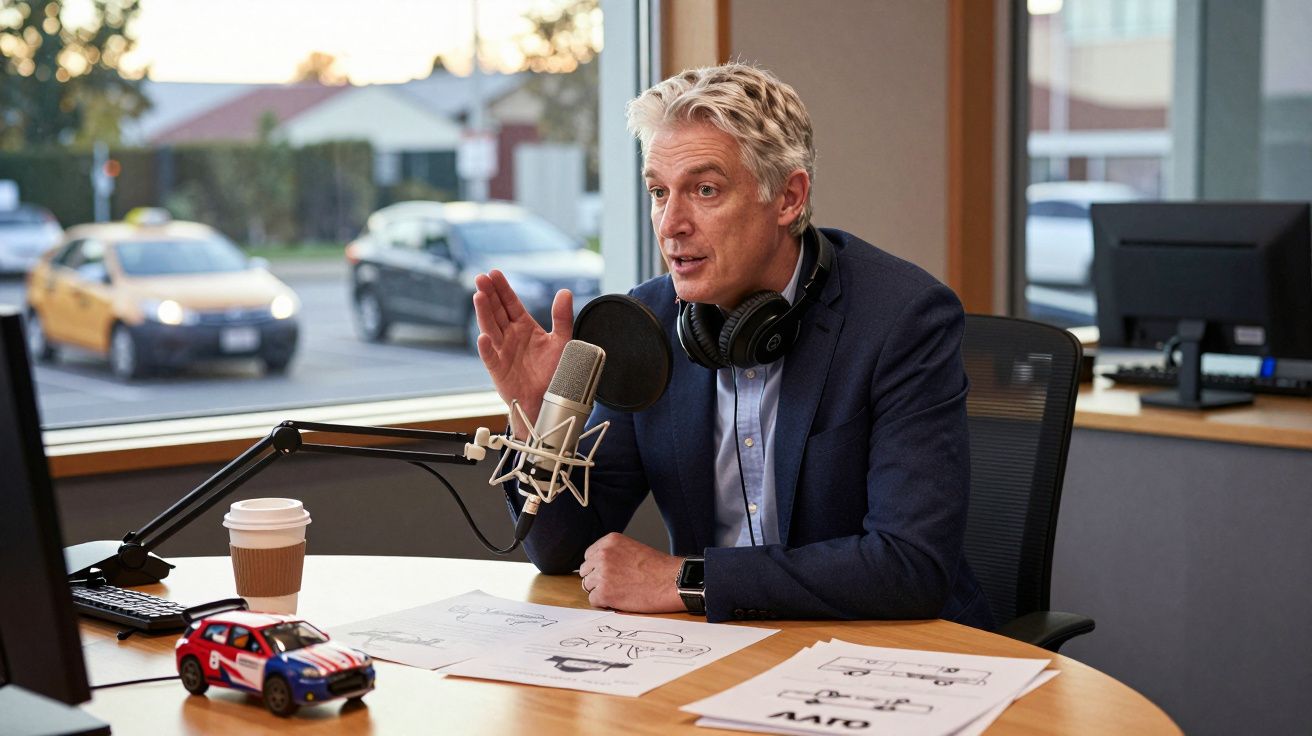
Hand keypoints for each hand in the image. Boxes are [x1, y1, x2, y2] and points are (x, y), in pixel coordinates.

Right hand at [472, 269, 573, 435]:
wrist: (550, 400)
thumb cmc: (555, 373)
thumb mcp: (562, 341)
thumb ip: (562, 317)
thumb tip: (565, 292)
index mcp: (525, 328)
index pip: (511, 304)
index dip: (502, 289)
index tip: (494, 273)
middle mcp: (511, 337)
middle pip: (497, 311)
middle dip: (489, 294)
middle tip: (481, 278)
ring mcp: (503, 352)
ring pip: (491, 328)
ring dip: (484, 313)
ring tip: (479, 296)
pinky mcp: (499, 370)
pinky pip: (491, 357)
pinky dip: (486, 348)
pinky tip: (483, 337)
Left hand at [578, 533, 683, 612]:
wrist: (672, 581)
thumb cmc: (658, 568)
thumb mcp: (632, 549)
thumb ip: (613, 554)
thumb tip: (597, 567)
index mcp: (610, 541)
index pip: (589, 555)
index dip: (598, 567)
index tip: (610, 573)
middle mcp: (602, 555)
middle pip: (586, 571)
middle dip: (597, 579)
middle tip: (616, 584)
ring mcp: (602, 574)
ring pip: (588, 586)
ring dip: (601, 591)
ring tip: (620, 592)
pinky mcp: (604, 593)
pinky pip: (593, 601)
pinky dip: (604, 603)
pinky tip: (620, 599)